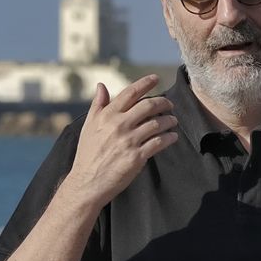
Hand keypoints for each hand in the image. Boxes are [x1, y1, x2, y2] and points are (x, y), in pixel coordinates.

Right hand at [66, 74, 178, 206]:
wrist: (88, 182)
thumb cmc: (88, 153)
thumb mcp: (88, 126)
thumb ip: (98, 105)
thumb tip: (101, 85)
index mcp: (107, 115)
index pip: (130, 93)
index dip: (145, 83)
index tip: (156, 78)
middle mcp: (119, 125)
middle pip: (148, 106)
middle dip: (163, 102)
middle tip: (170, 105)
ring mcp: (128, 141)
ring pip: (157, 124)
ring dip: (169, 121)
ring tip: (173, 121)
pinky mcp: (136, 156)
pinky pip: (159, 143)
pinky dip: (169, 138)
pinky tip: (173, 136)